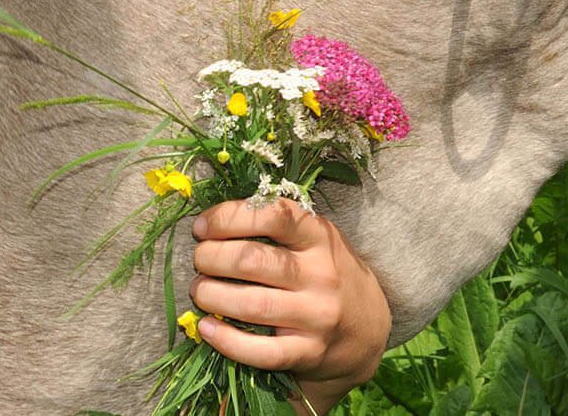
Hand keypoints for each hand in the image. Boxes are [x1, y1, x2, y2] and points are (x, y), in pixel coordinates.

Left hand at [189, 199, 390, 414]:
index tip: (202, 227)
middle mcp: (321, 275)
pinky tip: (207, 329)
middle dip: (210, 258)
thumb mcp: (313, 240)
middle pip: (252, 261)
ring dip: (212, 296)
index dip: (227, 217)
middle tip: (199, 260)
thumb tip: (211, 220)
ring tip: (199, 290)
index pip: (271, 215)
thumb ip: (275, 224)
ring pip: (251, 305)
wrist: (367, 329)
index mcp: (320, 237)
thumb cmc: (324, 273)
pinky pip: (261, 351)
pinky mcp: (310, 352)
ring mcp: (317, 316)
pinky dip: (226, 341)